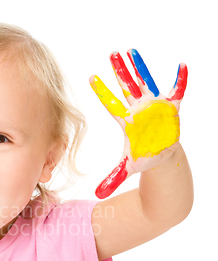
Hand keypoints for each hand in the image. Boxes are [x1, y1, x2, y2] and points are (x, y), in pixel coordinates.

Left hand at [90, 49, 186, 198]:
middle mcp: (139, 110)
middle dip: (120, 71)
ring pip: (146, 83)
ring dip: (141, 67)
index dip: (102, 92)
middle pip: (127, 87)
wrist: (162, 156)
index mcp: (127, 122)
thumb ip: (112, 180)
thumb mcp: (127, 169)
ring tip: (132, 51)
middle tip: (112, 53)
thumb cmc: (143, 158)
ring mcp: (154, 107)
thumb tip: (97, 196)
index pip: (111, 104)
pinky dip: (181, 80)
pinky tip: (182, 66)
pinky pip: (178, 91)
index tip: (90, 77)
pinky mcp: (171, 108)